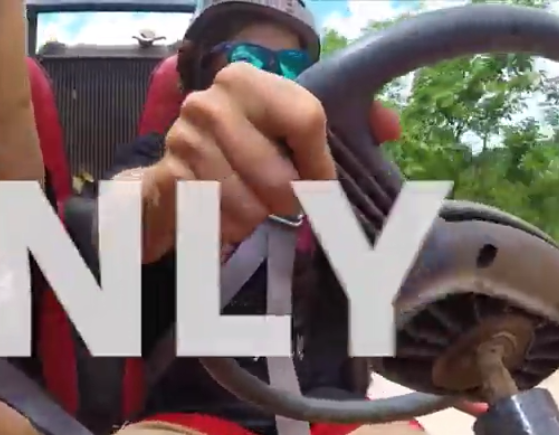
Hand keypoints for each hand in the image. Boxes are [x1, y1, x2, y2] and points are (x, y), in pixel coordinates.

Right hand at [143, 63, 399, 259]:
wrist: (168, 182)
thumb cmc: (240, 153)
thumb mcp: (285, 128)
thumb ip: (346, 122)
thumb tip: (391, 128)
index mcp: (245, 80)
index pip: (307, 119)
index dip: (322, 165)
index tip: (323, 187)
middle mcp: (210, 103)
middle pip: (280, 175)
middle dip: (290, 202)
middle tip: (283, 203)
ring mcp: (184, 142)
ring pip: (251, 207)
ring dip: (257, 218)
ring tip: (247, 206)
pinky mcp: (169, 182)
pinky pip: (221, 223)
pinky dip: (229, 230)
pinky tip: (221, 215)